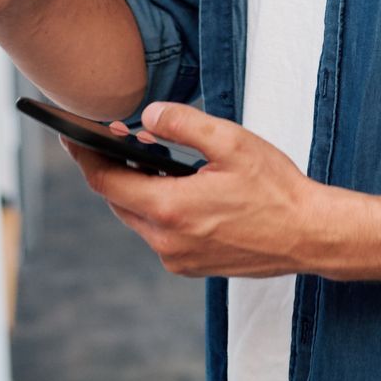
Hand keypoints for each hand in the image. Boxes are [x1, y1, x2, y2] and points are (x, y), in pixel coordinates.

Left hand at [67, 102, 322, 278]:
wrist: (308, 234)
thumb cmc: (275, 188)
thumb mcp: (230, 141)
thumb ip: (183, 123)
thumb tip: (148, 115)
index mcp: (170, 208)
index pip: (105, 181)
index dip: (85, 156)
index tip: (72, 136)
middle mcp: (165, 240)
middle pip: (118, 200)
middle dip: (116, 167)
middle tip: (127, 135)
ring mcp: (177, 257)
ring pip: (138, 217)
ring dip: (140, 188)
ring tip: (160, 160)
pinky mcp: (190, 265)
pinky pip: (159, 233)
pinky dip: (159, 208)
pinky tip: (182, 188)